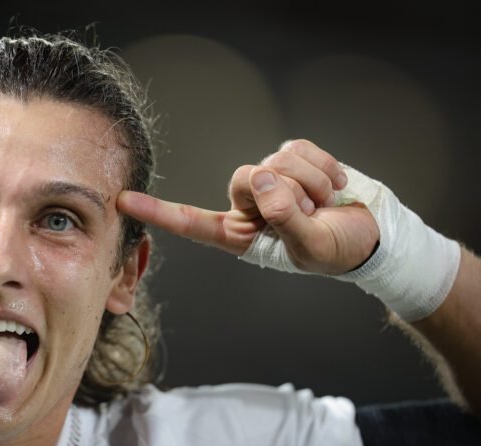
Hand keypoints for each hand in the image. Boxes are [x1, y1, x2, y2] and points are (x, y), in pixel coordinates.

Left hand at [117, 139, 379, 274]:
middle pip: (244, 178)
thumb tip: (263, 178)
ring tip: (326, 205)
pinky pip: (299, 148)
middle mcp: (248, 205)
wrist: (370, 234)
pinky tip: (334, 186)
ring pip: (276, 162)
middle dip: (287, 194)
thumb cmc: (336, 250)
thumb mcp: (311, 246)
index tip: (122, 201)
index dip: (159, 211)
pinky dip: (324, 167)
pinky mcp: (291, 157)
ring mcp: (270, 179)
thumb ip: (286, 218)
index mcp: (241, 234)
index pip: (193, 222)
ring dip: (312, 184)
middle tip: (312, 214)